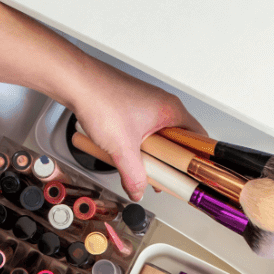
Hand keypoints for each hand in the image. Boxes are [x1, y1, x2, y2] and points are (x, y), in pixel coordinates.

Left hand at [69, 57, 205, 200]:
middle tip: (165, 177)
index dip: (197, 160)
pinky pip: (144, 129)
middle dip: (171, 161)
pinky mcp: (132, 105)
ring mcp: (147, 103)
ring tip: (143, 168)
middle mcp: (163, 104)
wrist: (75, 81)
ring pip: (160, 135)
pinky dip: (140, 143)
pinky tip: (127, 153)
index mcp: (171, 110)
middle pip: (179, 139)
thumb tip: (137, 191)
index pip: (198, 138)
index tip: (192, 176)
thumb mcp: (122, 148)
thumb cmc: (100, 99)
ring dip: (153, 153)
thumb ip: (133, 175)